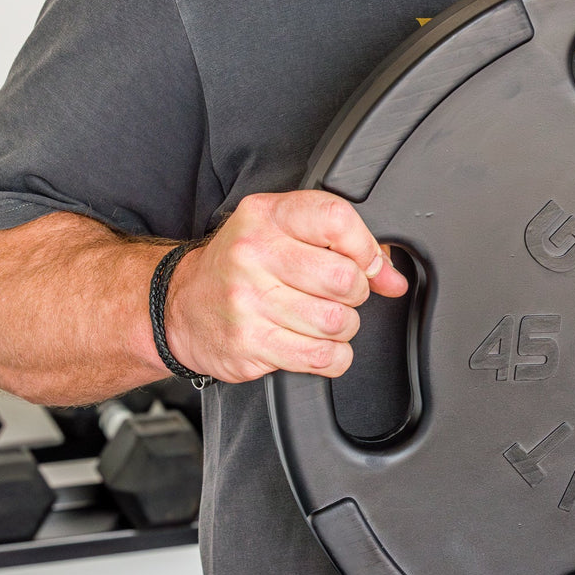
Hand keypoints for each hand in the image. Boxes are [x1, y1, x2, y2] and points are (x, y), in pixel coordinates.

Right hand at [164, 190, 408, 381]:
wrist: (182, 305)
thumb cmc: (241, 267)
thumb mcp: (284, 233)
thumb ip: (344, 246)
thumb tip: (393, 278)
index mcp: (266, 216)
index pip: (336, 219)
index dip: (364, 247)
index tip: (365, 262)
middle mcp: (253, 255)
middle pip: (344, 279)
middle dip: (355, 293)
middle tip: (338, 295)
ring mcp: (247, 302)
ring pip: (337, 323)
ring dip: (343, 327)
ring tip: (323, 320)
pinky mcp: (249, 344)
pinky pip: (321, 357)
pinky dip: (333, 356)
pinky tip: (317, 344)